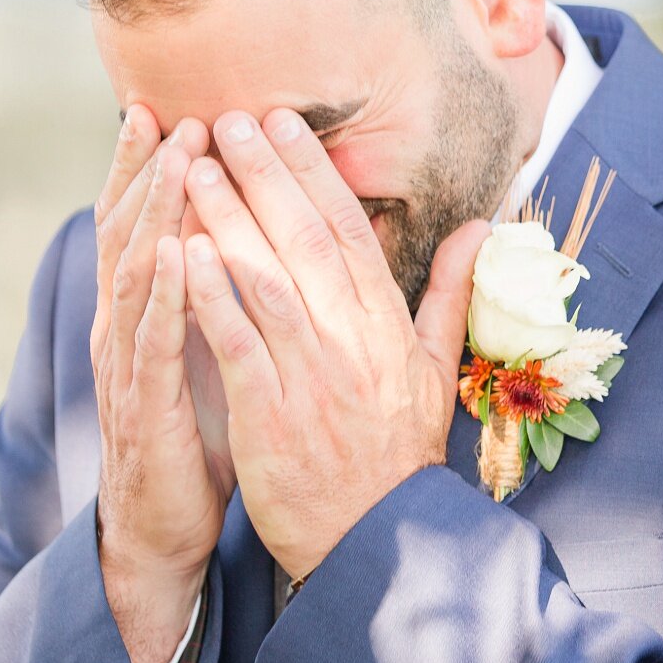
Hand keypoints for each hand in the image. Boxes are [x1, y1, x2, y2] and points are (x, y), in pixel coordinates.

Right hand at [89, 105, 229, 662]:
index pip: (143, 225)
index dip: (149, 168)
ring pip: (134, 274)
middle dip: (145, 171)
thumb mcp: (204, 351)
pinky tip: (172, 252)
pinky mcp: (144, 405)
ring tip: (173, 159)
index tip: (167, 108)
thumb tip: (241, 236)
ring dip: (155, 214)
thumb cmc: (192, 434)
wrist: (162, 528)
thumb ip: (213, 294)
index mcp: (142, 312)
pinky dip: (160, 293)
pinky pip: (150, 341)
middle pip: (127, 233)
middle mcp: (122, 327)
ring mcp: (126, 365)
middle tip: (163, 111)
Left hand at [180, 108, 489, 581]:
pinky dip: (210, 297)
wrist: (377, 542)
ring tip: (192, 169)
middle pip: (305, 239)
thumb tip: (481, 227)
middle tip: (226, 120)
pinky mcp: (271, 415)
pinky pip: (236, 344)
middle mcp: (353, 341)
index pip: (349, 229)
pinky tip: (181, 252)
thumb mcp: (436, 371)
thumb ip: (448, 293)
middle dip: (263, 173)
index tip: (282, 123)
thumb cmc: (398, 456)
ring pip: (266, 279)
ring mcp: (311, 377)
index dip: (313, 171)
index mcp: (387, 326)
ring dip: (227, 219)